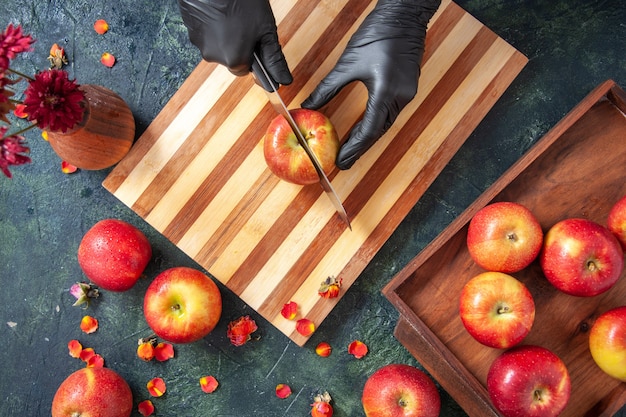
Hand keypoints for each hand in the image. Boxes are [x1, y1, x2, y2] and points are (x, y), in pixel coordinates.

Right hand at [177, 0, 291, 87]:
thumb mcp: (265, 29)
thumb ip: (274, 58)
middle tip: (245, 25)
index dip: (252, 56)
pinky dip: (213, 27)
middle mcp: (214, 56)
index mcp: (234, 59)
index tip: (254, 42)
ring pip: (217, 46)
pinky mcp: (190, 30)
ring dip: (225, 36)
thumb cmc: (243, 1)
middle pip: (230, 59)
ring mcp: (199, 43)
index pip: (244, 70)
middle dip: (238, 46)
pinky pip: (205, 35)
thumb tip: (284, 80)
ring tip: (231, 16)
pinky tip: (220, 14)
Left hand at [302, 0, 439, 168]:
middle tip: (344, 161)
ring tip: (351, 148)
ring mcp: (407, 92)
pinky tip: (365, 127)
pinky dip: (376, 123)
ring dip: (368, 136)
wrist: (404, 15)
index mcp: (385, 91)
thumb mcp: (348, 62)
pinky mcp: (408, 87)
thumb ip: (328, 88)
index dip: (354, 148)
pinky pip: (391, 112)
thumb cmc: (377, 34)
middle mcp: (400, 96)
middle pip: (379, 131)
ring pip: (386, 123)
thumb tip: (309, 105)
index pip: (369, 129)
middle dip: (360, 147)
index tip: (341, 161)